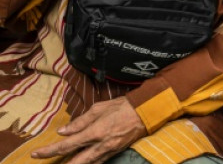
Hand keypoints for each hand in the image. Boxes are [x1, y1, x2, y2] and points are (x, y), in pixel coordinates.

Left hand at [31, 97, 145, 163]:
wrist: (145, 112)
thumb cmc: (122, 106)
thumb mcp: (99, 108)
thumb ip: (80, 121)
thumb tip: (63, 132)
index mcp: (94, 132)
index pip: (67, 145)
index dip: (49, 151)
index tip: (36, 154)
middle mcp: (100, 145)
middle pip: (75, 163)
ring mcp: (108, 151)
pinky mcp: (114, 153)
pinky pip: (97, 162)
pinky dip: (86, 163)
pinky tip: (80, 162)